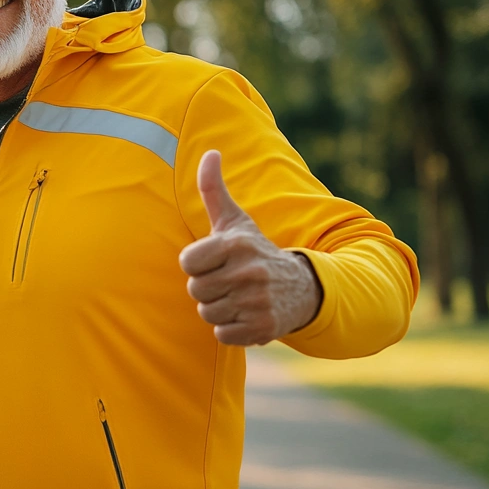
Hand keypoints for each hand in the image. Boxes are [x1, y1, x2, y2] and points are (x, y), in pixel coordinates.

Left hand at [178, 150, 322, 345]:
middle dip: (208, 288)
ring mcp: (258, 301)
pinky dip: (231, 330)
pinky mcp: (264, 328)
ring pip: (207, 314)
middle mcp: (249, 272)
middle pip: (196, 291)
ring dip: (219, 309)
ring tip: (239, 297)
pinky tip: (247, 315)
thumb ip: (214, 189)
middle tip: (230, 281)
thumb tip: (210, 153)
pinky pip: (222, 335)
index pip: (187, 263)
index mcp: (236, 244)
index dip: (198, 264)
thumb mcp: (235, 221)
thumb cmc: (254, 251)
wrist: (301, 288)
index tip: (216, 261)